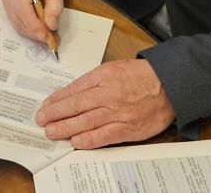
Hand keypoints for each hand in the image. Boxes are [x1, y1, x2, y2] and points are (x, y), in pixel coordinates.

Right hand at [2, 0, 64, 43]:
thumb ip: (55, 5)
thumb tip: (51, 25)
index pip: (24, 10)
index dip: (36, 27)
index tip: (49, 37)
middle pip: (20, 19)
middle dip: (37, 32)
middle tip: (53, 39)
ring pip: (18, 24)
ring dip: (33, 33)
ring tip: (49, 36)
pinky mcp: (8, 6)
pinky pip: (17, 22)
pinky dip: (29, 29)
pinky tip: (40, 31)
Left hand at [36, 59, 175, 147]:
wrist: (169, 84)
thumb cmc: (140, 76)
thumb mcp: (113, 69)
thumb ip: (93, 81)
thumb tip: (72, 93)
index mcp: (103, 77)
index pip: (74, 90)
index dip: (57, 99)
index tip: (45, 105)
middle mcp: (108, 94)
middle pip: (76, 106)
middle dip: (55, 114)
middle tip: (41, 120)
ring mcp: (118, 113)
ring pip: (86, 122)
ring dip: (65, 128)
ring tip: (51, 132)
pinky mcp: (128, 128)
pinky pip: (104, 136)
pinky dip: (89, 140)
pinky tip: (75, 142)